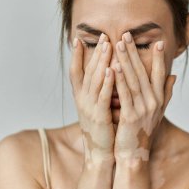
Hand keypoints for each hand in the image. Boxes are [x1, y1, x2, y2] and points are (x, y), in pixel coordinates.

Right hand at [69, 33, 115, 163]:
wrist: (101, 153)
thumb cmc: (103, 129)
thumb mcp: (98, 107)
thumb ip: (102, 90)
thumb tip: (108, 73)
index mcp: (81, 97)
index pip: (76, 72)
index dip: (76, 56)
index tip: (78, 39)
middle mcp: (82, 100)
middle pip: (87, 72)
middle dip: (95, 53)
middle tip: (102, 36)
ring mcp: (89, 108)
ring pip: (95, 80)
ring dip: (101, 62)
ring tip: (108, 46)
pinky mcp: (99, 116)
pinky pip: (103, 96)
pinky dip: (108, 82)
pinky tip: (113, 69)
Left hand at [113, 32, 175, 162]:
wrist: (134, 154)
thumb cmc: (144, 131)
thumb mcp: (158, 112)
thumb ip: (166, 93)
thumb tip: (173, 75)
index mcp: (159, 99)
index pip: (160, 74)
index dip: (159, 58)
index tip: (157, 41)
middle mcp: (153, 102)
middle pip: (143, 73)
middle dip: (135, 53)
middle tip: (127, 35)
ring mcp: (142, 109)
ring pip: (133, 80)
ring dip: (126, 61)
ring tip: (119, 45)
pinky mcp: (130, 116)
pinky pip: (124, 95)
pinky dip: (119, 80)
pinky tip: (113, 67)